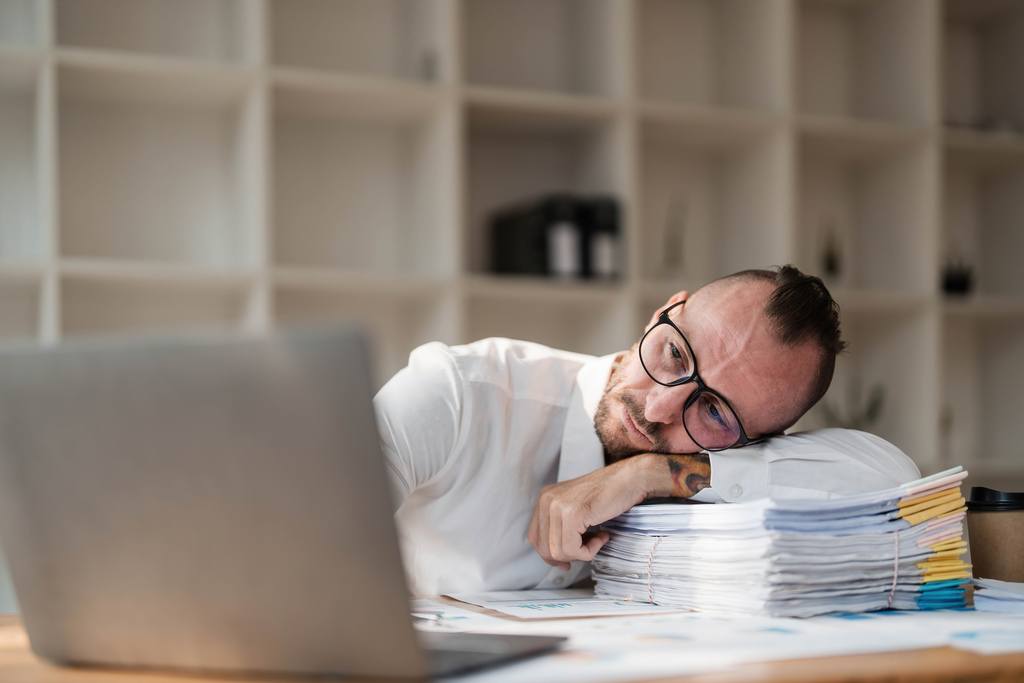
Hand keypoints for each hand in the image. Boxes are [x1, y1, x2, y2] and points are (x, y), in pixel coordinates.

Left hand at [527, 453, 710, 569]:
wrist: (630, 479)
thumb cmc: (609, 494)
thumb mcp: (575, 508)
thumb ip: (561, 527)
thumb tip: (555, 559)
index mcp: (545, 498)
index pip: (535, 537)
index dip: (550, 554)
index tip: (566, 562)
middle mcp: (547, 500)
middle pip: (544, 548)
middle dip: (567, 556)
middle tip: (588, 548)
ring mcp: (557, 506)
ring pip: (558, 552)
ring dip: (581, 553)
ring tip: (598, 538)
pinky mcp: (572, 514)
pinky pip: (573, 549)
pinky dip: (589, 550)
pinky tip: (603, 535)